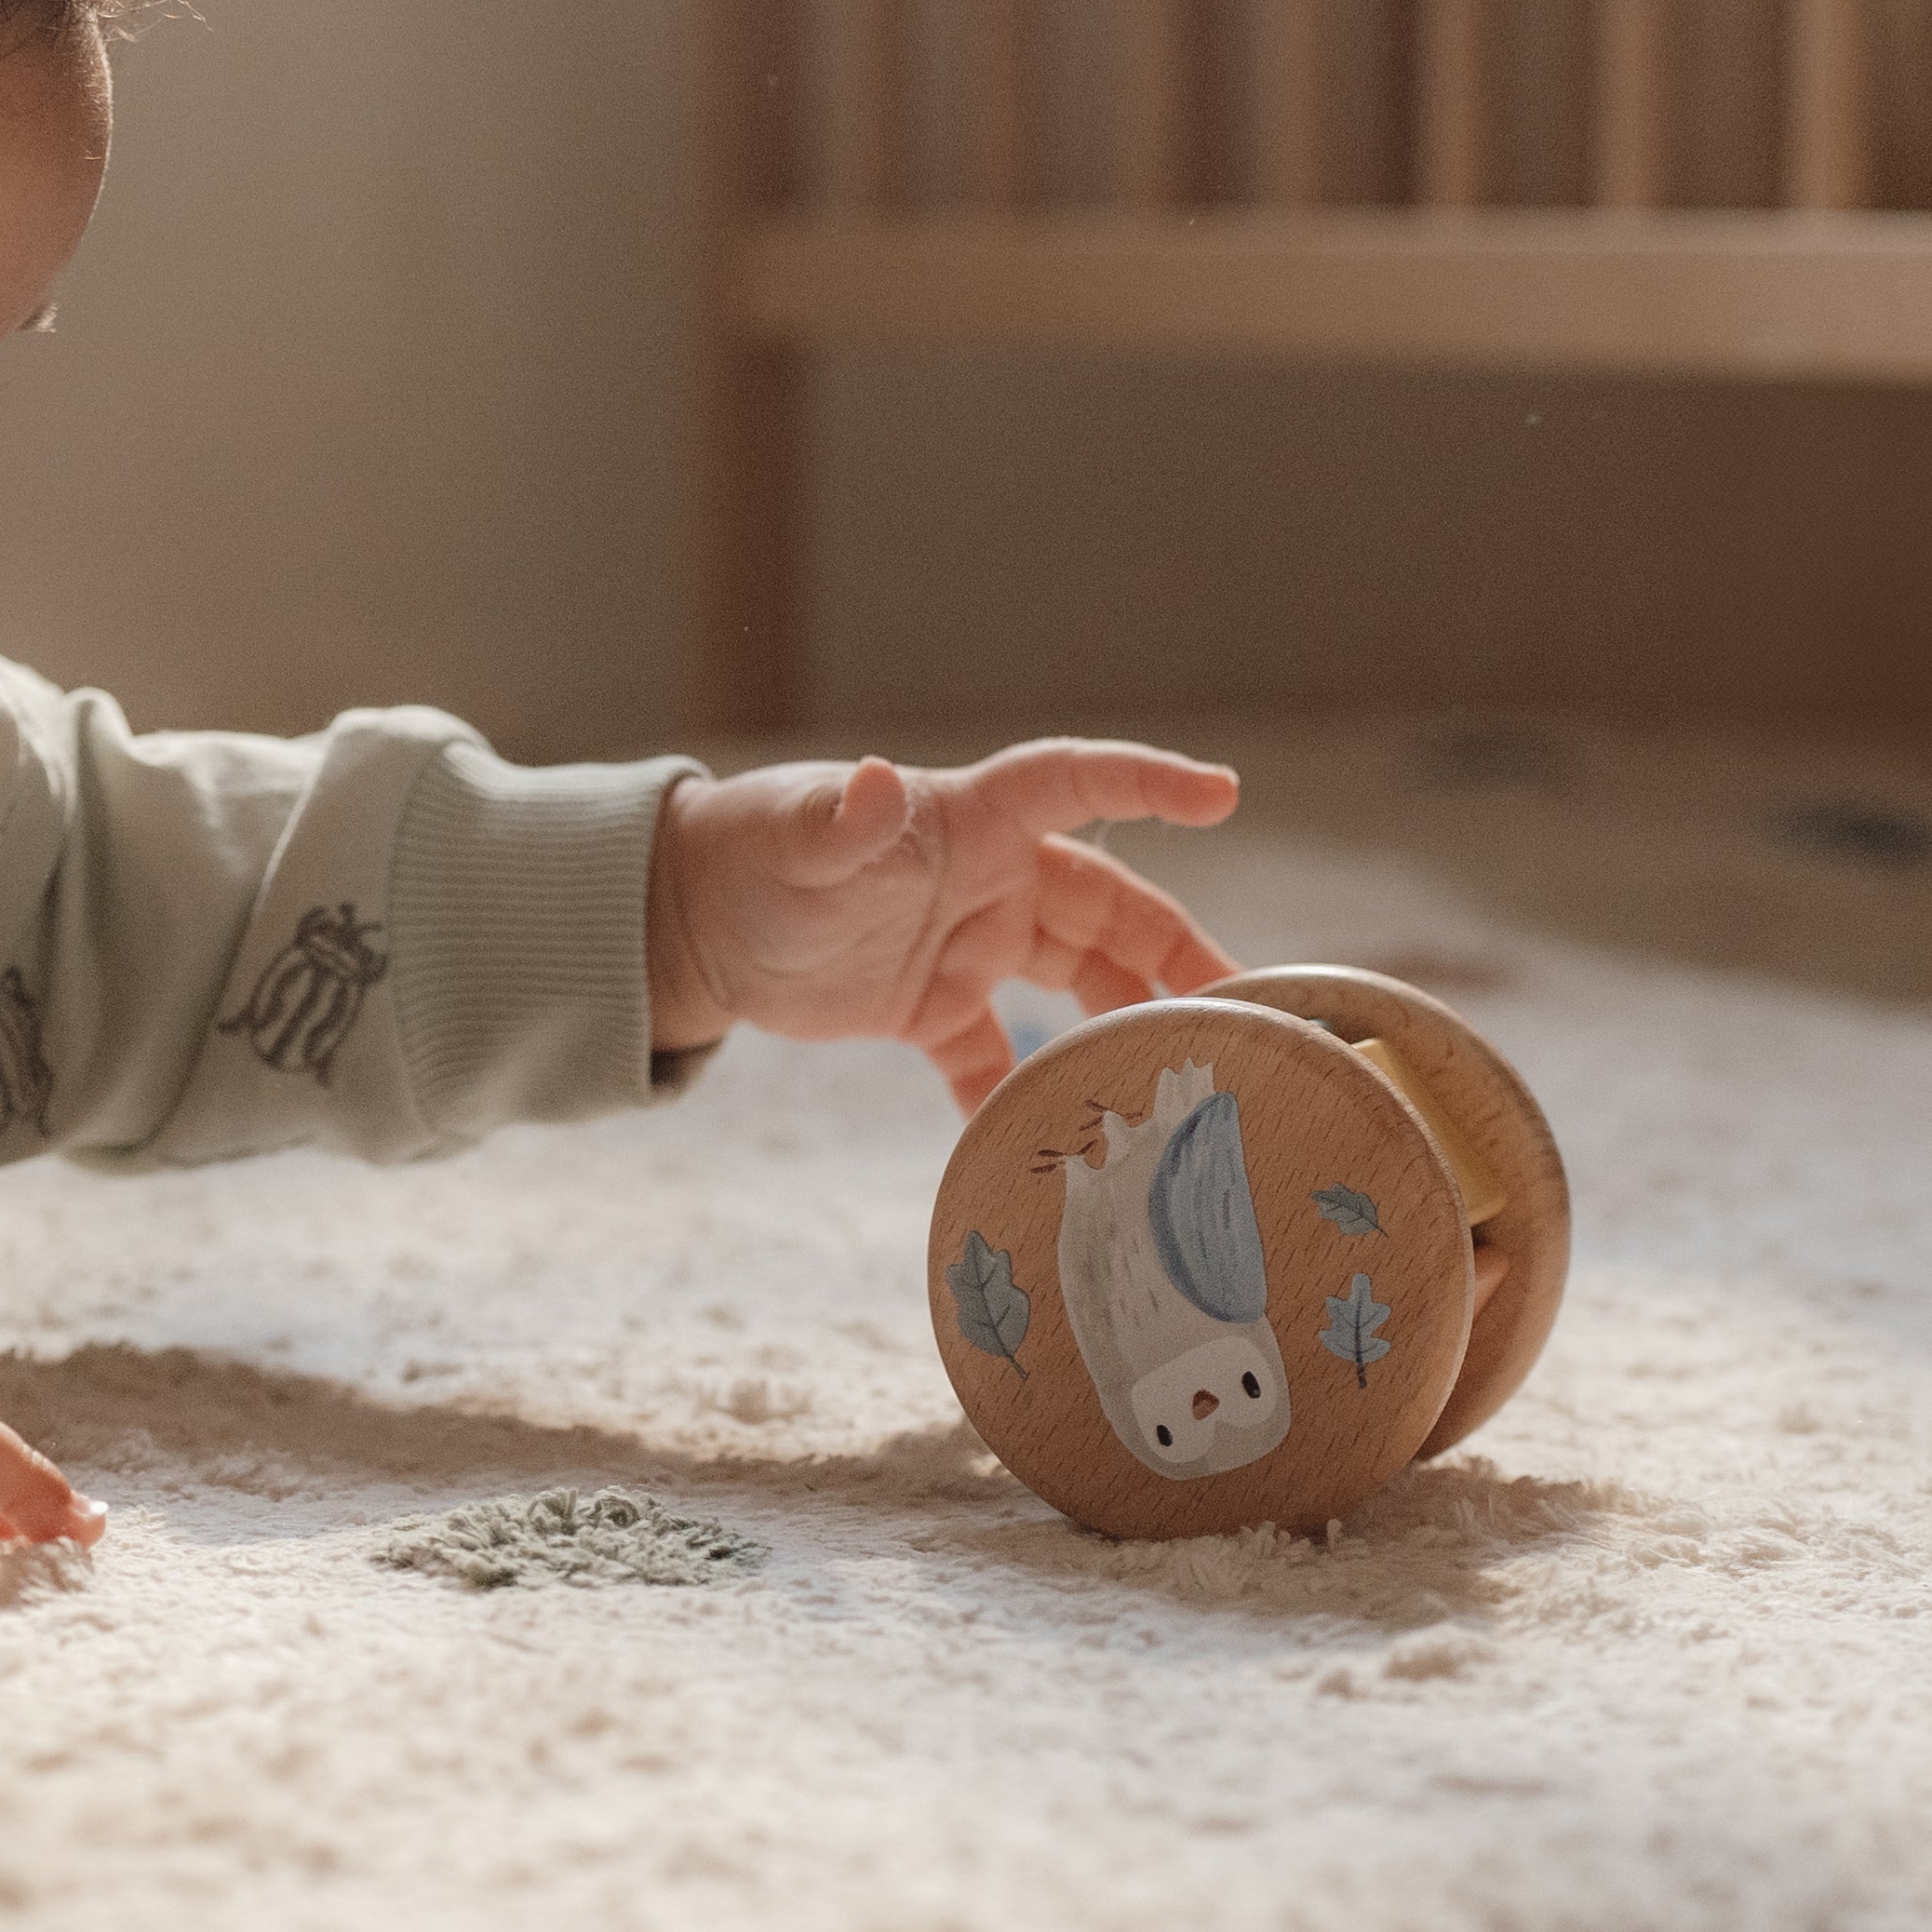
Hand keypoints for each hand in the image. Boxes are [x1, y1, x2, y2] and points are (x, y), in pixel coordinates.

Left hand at [646, 740, 1243, 1107]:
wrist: (692, 921)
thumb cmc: (746, 853)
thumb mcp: (795, 840)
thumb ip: (841, 822)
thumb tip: (876, 786)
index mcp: (971, 821)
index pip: (1078, 784)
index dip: (1149, 783)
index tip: (1221, 795)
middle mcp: (988, 879)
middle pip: (1108, 908)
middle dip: (1177, 954)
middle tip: (1239, 1011)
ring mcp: (968, 944)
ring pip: (1075, 980)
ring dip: (1124, 1022)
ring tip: (1179, 1079)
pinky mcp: (933, 1008)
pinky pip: (996, 1056)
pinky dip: (1019, 1097)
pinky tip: (1050, 1149)